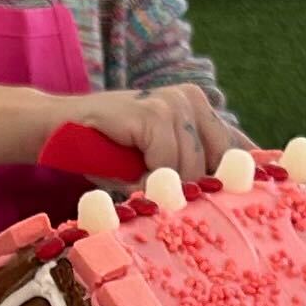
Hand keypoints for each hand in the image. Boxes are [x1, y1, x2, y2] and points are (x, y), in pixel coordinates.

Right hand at [71, 83, 236, 179]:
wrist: (59, 129)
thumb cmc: (111, 154)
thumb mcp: (161, 163)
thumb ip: (195, 170)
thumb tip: (241, 194)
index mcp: (201, 109)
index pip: (239, 149)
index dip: (240, 181)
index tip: (246, 205)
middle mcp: (193, 99)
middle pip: (218, 166)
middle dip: (190, 190)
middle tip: (158, 193)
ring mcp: (174, 102)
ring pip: (191, 169)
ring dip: (162, 186)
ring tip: (136, 178)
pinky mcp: (153, 111)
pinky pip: (166, 163)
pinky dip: (146, 179)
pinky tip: (128, 173)